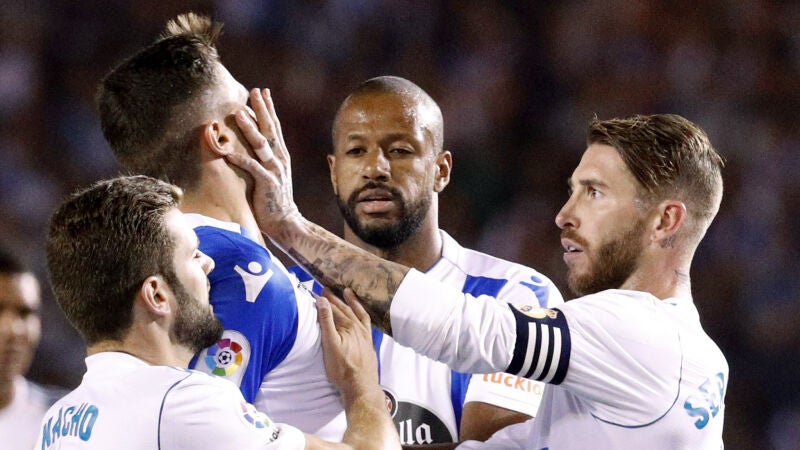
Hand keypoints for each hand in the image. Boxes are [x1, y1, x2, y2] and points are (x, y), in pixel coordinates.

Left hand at [225, 88, 300, 234]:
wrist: (286, 222)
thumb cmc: (274, 201)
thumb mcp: (271, 176)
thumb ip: (263, 161)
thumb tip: (250, 148)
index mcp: (281, 156)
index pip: (274, 127)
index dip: (268, 109)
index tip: (262, 92)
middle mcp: (280, 159)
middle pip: (270, 129)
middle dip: (262, 109)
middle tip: (254, 91)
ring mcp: (274, 170)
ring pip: (261, 144)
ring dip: (249, 128)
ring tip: (239, 113)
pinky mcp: (267, 183)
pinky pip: (252, 168)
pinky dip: (240, 159)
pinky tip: (228, 153)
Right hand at [316, 287, 378, 400]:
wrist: (361, 386)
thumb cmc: (342, 368)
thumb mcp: (330, 343)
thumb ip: (326, 321)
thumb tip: (322, 300)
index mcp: (348, 325)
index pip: (334, 309)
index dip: (326, 300)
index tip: (318, 290)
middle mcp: (358, 327)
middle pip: (346, 309)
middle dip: (336, 298)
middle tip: (327, 289)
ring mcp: (365, 335)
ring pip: (358, 313)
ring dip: (352, 302)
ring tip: (348, 292)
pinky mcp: (369, 343)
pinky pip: (366, 322)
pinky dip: (362, 315)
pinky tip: (361, 315)